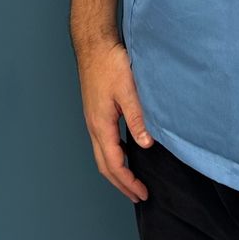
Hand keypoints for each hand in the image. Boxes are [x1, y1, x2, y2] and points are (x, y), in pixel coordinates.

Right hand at [76, 39, 153, 202]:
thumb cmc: (109, 63)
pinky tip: (125, 149)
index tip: (143, 194)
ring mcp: (92, 118)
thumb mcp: (128, 90)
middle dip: (121, 183)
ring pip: (102, 154)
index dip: (128, 182)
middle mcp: (93, 125)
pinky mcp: (95, 111)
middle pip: (104, 165)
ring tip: (132, 179)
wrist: (94, 44)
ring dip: (116, 170)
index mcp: (101, 124)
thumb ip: (137, 118)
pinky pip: (103, 141)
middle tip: (138, 195)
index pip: (114, 164)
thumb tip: (146, 145)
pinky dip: (113, 154)